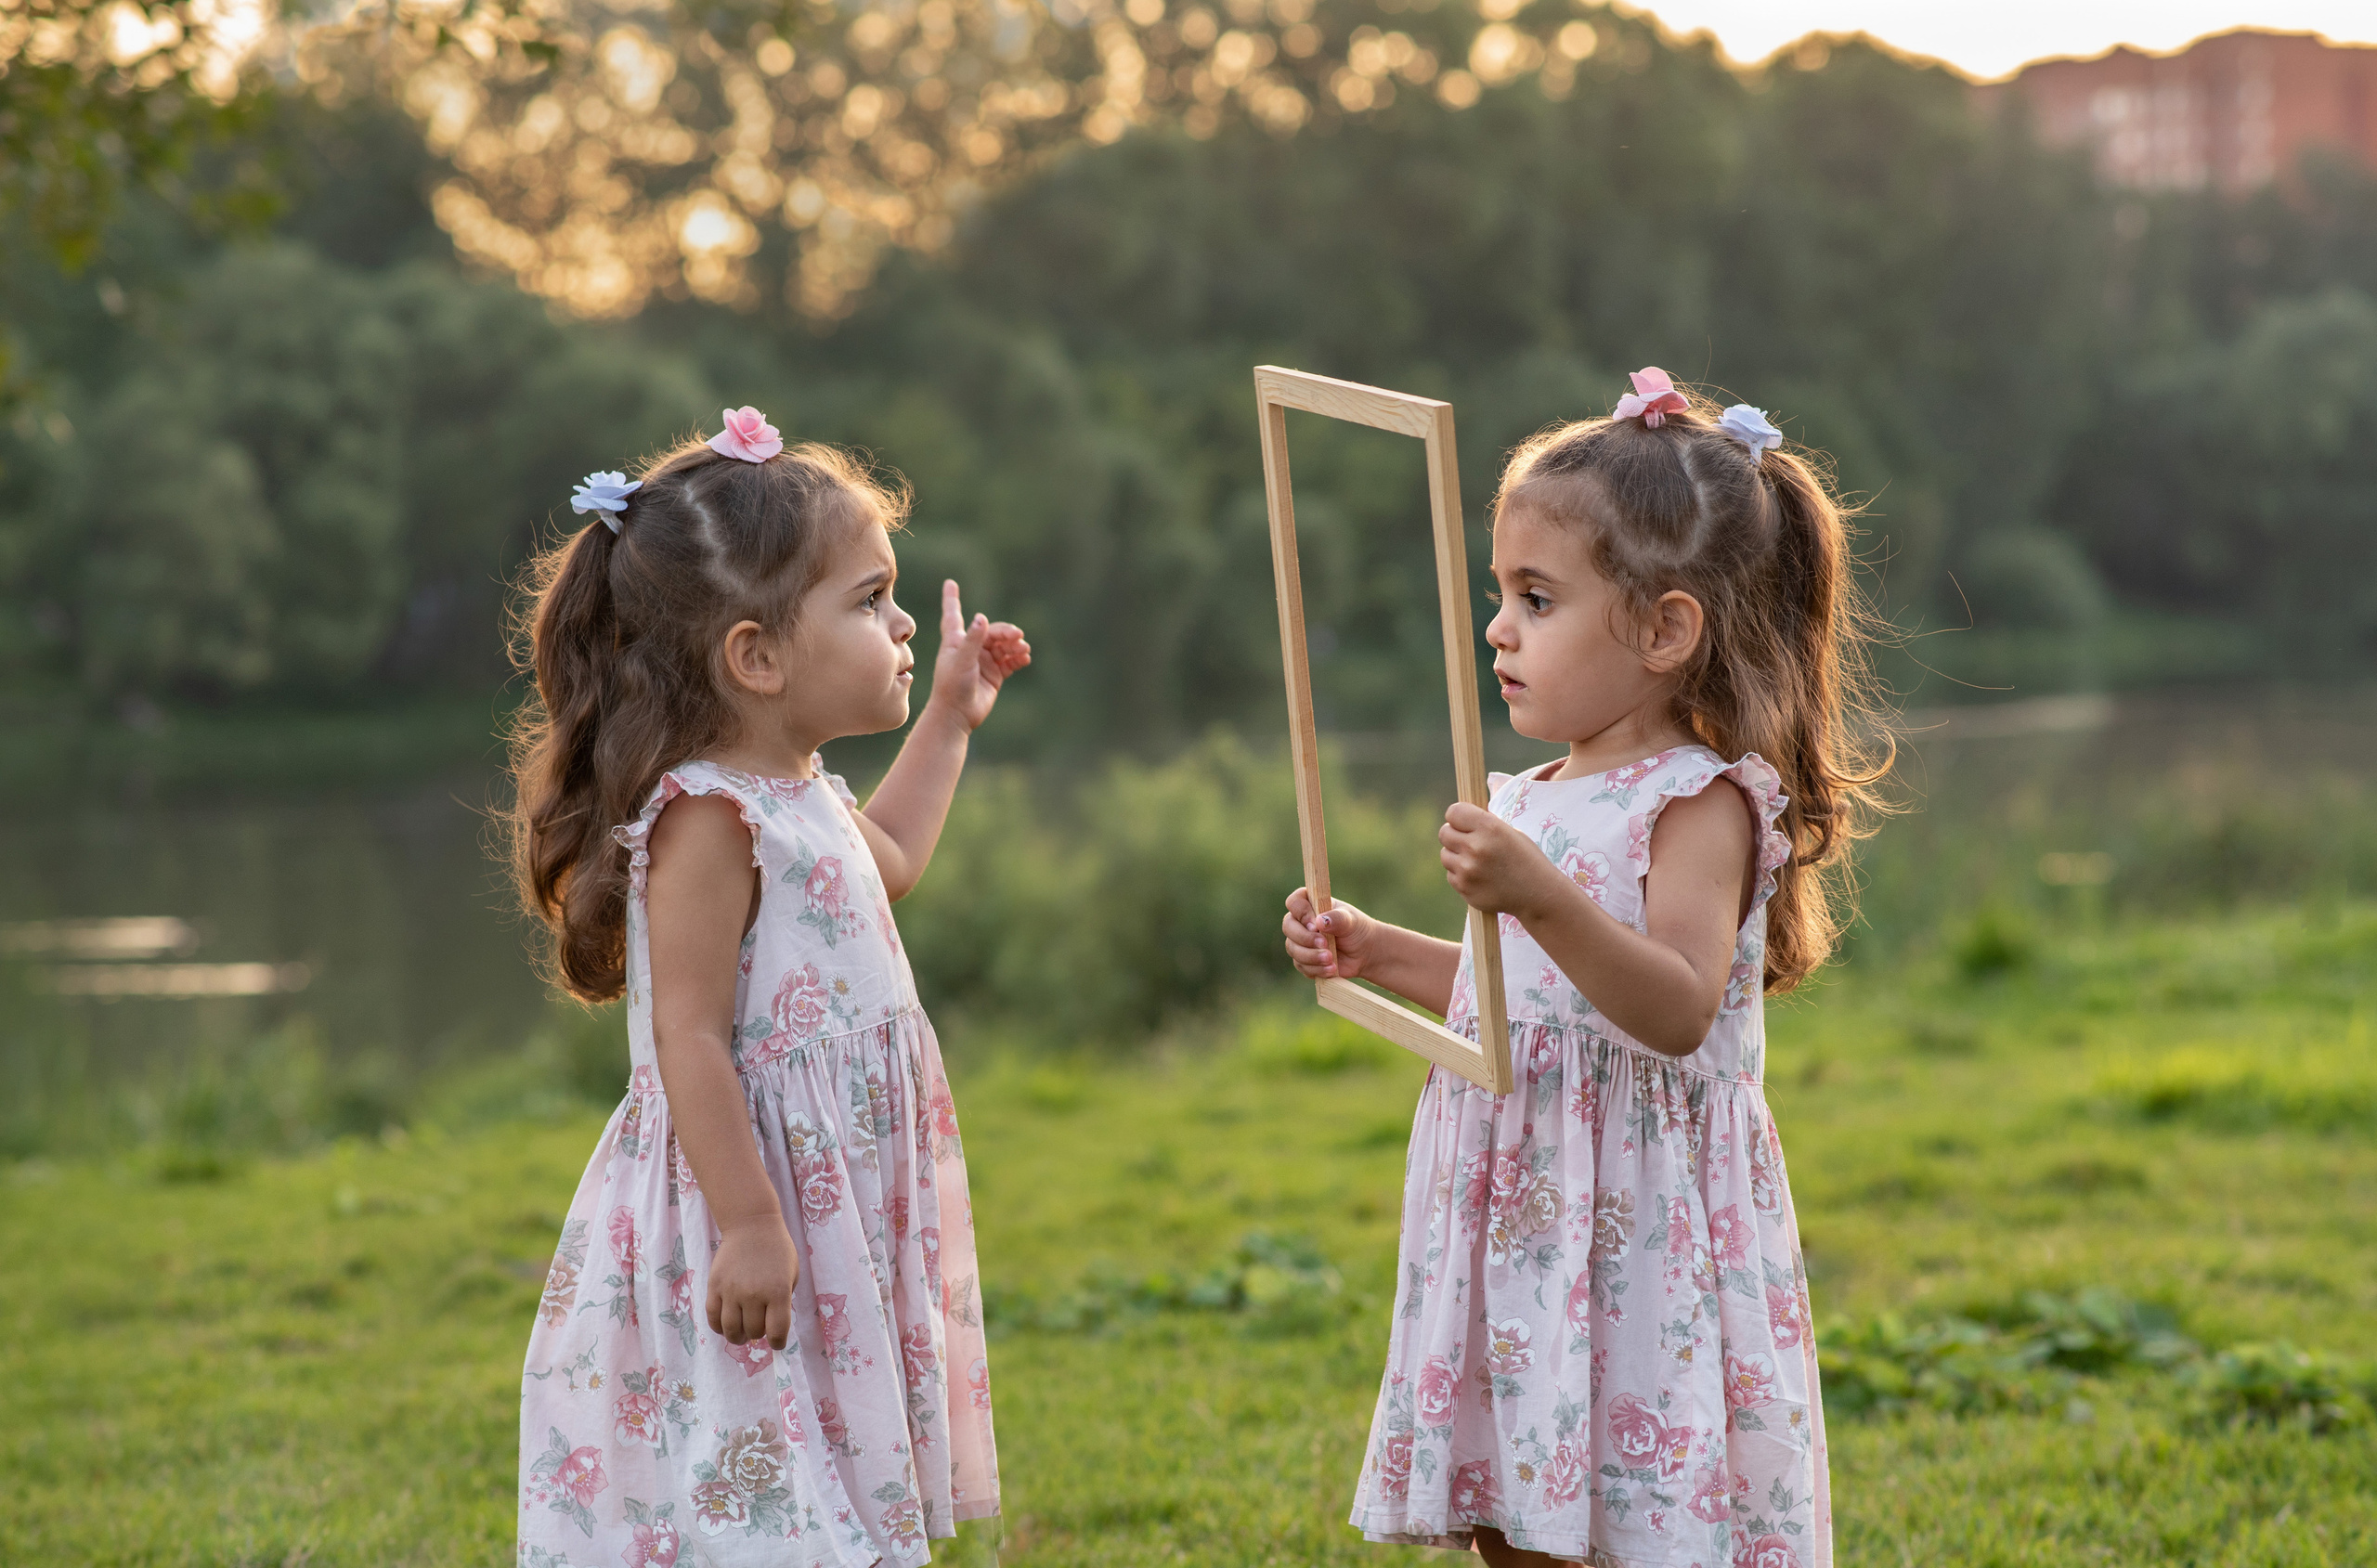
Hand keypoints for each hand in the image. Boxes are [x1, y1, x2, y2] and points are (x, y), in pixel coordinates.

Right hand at [707, 1216, 800, 1348]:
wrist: (752, 1225)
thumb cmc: (778, 1250)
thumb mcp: (792, 1275)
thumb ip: (783, 1302)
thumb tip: (773, 1327)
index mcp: (778, 1292)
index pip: (777, 1332)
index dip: (778, 1343)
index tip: (777, 1342)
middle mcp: (754, 1294)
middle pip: (754, 1331)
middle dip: (759, 1334)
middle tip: (759, 1327)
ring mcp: (732, 1291)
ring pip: (731, 1330)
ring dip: (738, 1337)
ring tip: (742, 1334)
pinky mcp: (715, 1286)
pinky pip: (713, 1317)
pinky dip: (719, 1328)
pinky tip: (726, 1326)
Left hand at [924, 580, 1029, 732]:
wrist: (957, 715)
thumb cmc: (952, 686)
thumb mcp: (961, 660)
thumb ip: (973, 639)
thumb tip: (982, 617)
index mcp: (956, 641)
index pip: (953, 615)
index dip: (951, 599)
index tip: (950, 583)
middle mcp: (970, 648)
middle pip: (991, 631)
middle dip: (1006, 632)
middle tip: (1018, 636)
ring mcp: (984, 661)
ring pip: (1003, 646)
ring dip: (1015, 645)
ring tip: (1023, 649)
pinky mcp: (995, 675)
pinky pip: (1010, 661)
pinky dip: (1018, 658)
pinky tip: (1025, 658)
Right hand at [1283, 888, 1377, 979]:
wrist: (1365, 953)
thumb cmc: (1357, 930)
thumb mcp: (1351, 921)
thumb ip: (1337, 918)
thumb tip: (1320, 921)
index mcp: (1312, 905)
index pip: (1294, 902)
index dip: (1301, 912)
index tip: (1315, 924)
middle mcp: (1302, 922)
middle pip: (1288, 926)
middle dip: (1305, 938)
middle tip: (1324, 943)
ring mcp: (1301, 942)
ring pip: (1293, 948)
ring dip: (1312, 956)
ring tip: (1331, 959)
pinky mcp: (1304, 960)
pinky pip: (1301, 965)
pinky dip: (1316, 969)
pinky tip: (1331, 968)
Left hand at [1439, 802, 1559, 916]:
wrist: (1538, 893)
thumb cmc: (1526, 859)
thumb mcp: (1510, 832)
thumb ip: (1483, 825)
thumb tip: (1459, 819)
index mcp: (1490, 827)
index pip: (1454, 812)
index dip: (1457, 816)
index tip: (1463, 822)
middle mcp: (1476, 847)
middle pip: (1444, 833)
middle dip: (1454, 835)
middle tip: (1469, 842)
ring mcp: (1468, 870)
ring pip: (1445, 855)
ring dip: (1456, 856)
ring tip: (1477, 862)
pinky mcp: (1464, 888)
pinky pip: (1451, 875)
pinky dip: (1461, 875)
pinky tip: (1480, 877)